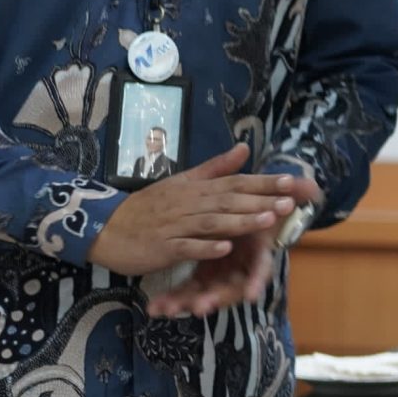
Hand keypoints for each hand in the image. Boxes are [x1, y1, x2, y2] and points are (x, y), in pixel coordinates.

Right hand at [88, 147, 305, 277]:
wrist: (105, 227)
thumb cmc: (147, 207)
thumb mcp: (182, 182)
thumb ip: (215, 168)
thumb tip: (244, 147)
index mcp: (196, 188)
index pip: (235, 182)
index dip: (263, 182)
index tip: (292, 181)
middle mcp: (189, 203)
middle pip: (229, 201)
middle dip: (261, 201)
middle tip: (291, 201)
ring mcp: (176, 225)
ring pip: (212, 222)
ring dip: (240, 221)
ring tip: (268, 220)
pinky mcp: (162, 247)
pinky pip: (186, 247)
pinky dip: (205, 247)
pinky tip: (226, 248)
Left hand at [146, 174, 323, 318]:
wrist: (251, 222)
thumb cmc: (263, 213)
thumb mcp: (276, 200)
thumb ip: (293, 193)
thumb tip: (314, 185)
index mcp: (257, 252)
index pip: (259, 269)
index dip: (256, 281)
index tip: (250, 296)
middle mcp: (241, 269)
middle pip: (229, 289)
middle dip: (214, 298)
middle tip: (199, 308)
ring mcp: (221, 276)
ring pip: (205, 294)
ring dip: (186, 303)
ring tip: (166, 310)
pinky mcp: (204, 279)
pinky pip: (187, 292)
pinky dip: (172, 300)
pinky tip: (155, 309)